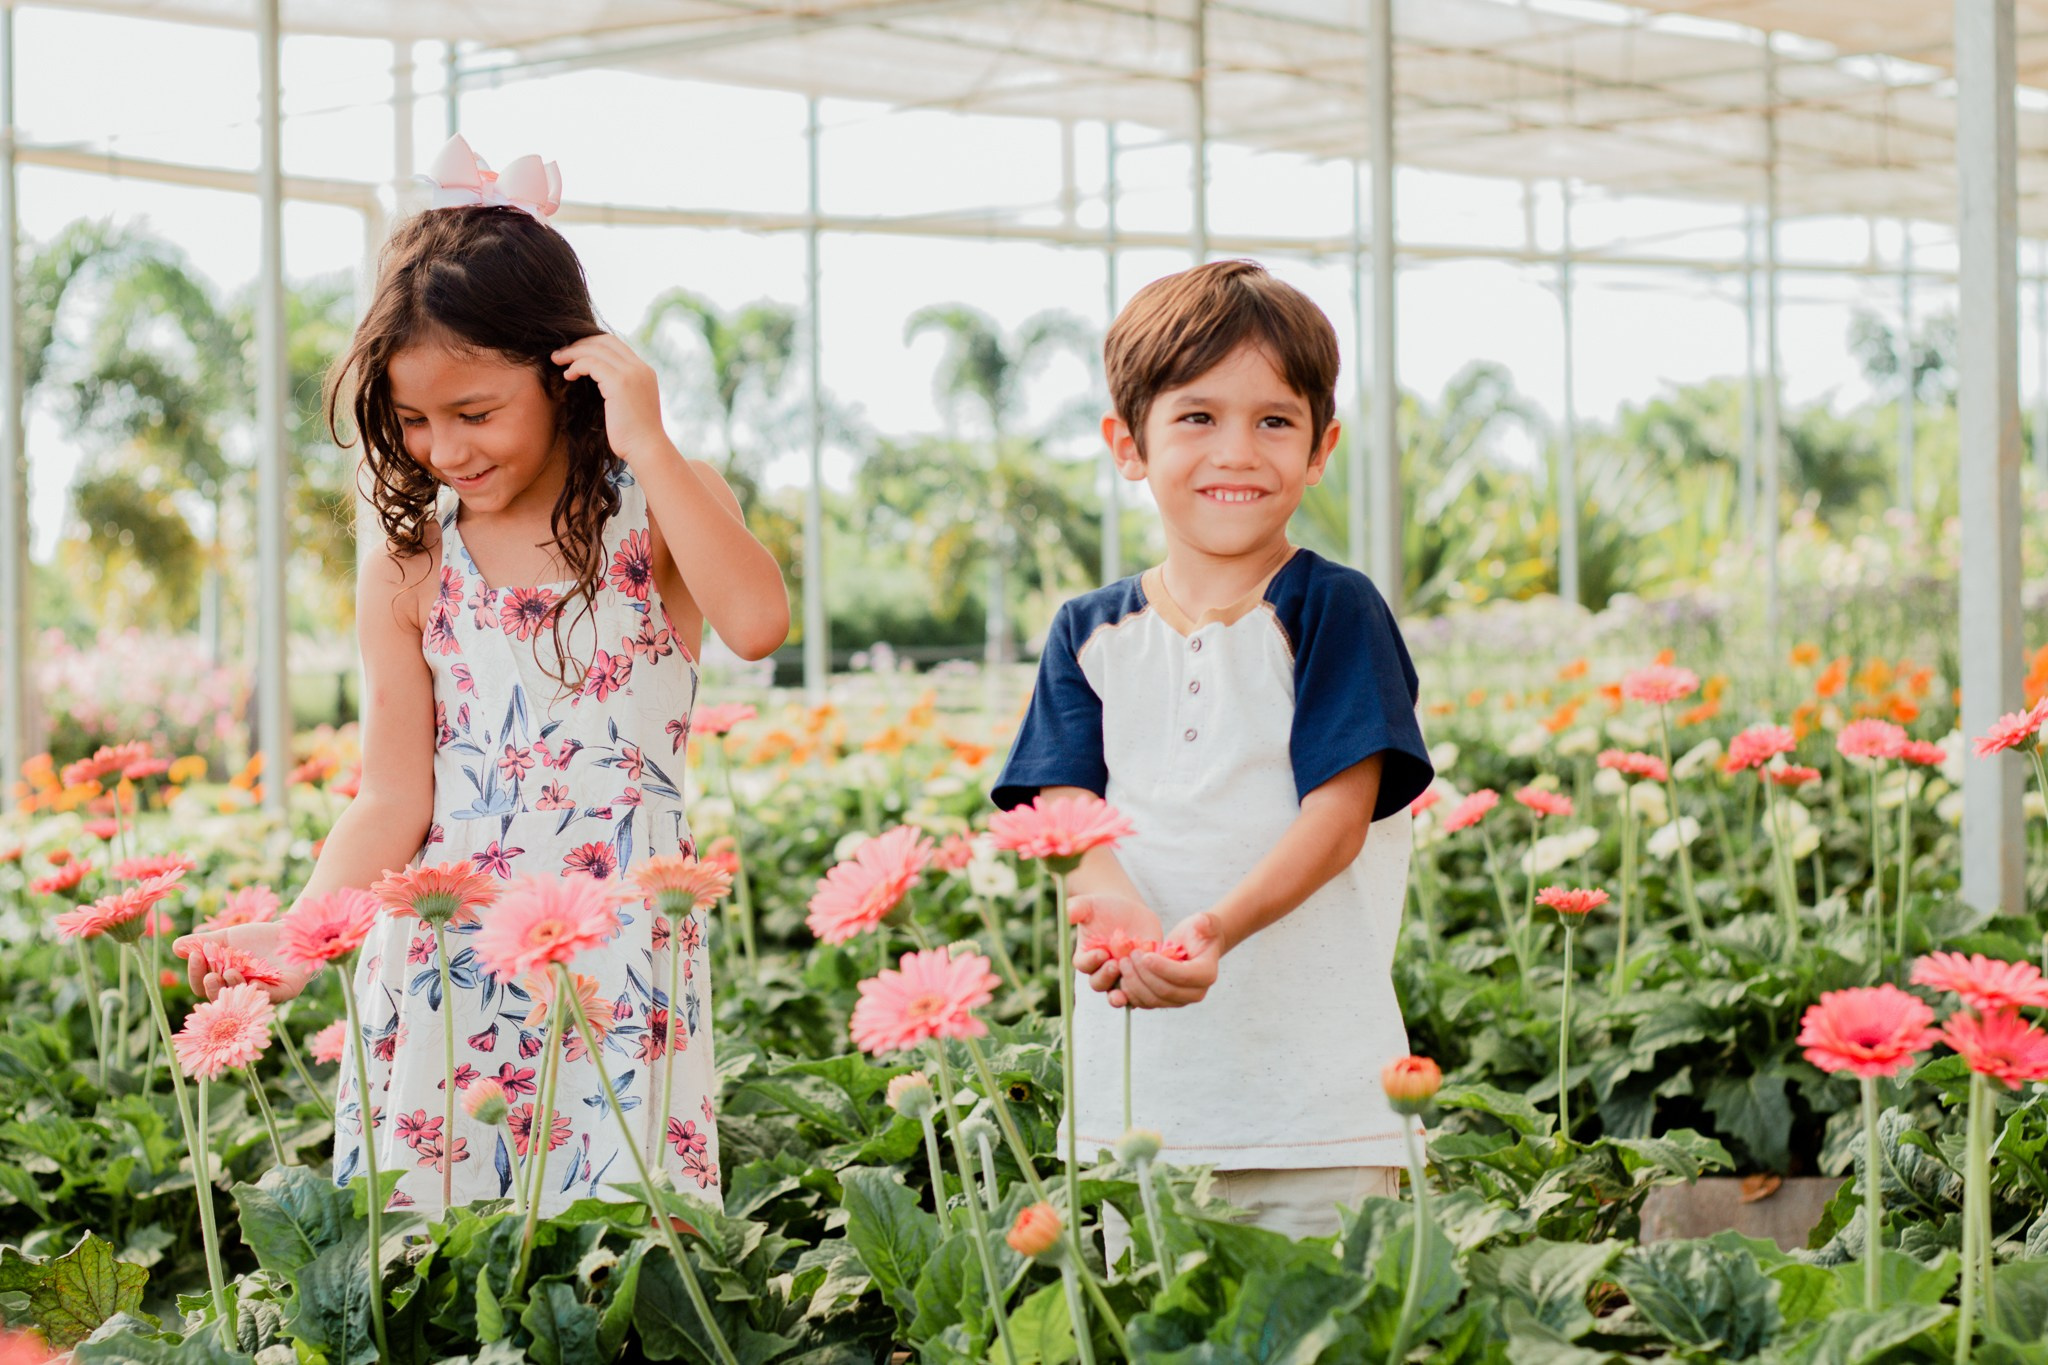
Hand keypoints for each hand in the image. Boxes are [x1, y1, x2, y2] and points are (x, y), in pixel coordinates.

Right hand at [172, 920, 317, 1004]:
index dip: (196, 974)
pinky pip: (274, 996)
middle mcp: (242, 992)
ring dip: (235, 987)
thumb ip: (204, 942)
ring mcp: (265, 994)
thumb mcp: (227, 937)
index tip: (194, 956)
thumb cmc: (256, 937)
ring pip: (244, 999)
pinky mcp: (288, 990)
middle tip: (210, 975)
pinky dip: (261, 990)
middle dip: (212, 987)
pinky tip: (253, 982)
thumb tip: (176, 947)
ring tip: (231, 972)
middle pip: (220, 998)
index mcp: (224, 982)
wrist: (290, 929)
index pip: (204, 985)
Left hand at [552, 333, 671, 466]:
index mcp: (644, 371)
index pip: (616, 345)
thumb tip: (600, 384)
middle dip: (580, 344)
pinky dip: (576, 366)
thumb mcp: (630, 405)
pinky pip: (591, 363)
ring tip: (557, 361)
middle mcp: (640, 368)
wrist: (647, 449)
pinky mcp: (619, 382)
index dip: (592, 344)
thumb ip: (620, 389)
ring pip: (595, 349)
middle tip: (560, 354)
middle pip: (605, 341)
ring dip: (573, 353)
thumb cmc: (635, 435)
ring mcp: (631, 373)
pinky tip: (568, 376)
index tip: (575, 353)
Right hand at [1067, 893, 1162, 1004]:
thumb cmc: (1104, 908)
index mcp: (1087, 956)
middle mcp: (1102, 971)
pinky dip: (1146, 986)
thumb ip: (1077, 908)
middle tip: (1115, 964)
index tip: (1101, 952)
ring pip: (1120, 993)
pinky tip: (1153, 975)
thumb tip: (1067, 911)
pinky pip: (1142, 991)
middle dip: (1106, 977)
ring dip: (1125, 989)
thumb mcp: (1090, 905)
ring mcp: (1122, 976)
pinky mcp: (1141, 977)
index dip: (1091, 962)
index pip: (1084, 965)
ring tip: (1133, 974)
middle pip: (1099, 984)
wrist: (1128, 912)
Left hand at [1117, 912, 1223, 1009]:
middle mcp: (1195, 994)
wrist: (1193, 945)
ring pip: (1152, 1000)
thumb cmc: (1199, 932)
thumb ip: (1206, 922)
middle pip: (1165, 991)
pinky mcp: (1163, 1001)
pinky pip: (1145, 1003)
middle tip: (1130, 956)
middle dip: (1144, 974)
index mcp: (1206, 975)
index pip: (1183, 977)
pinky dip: (1131, 992)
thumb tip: (1203, 924)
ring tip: (1124, 963)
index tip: (1145, 956)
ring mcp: (1178, 1001)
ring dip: (1134, 983)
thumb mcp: (1205, 922)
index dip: (1163, 968)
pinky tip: (1122, 976)